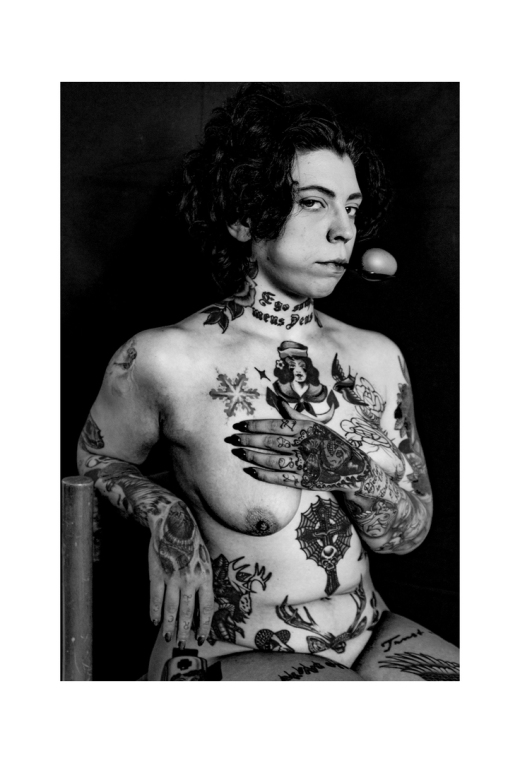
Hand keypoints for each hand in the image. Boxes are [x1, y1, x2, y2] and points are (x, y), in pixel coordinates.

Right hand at [148, 500, 213, 647]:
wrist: (174, 523)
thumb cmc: (192, 542)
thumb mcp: (206, 560)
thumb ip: (204, 581)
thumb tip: (202, 605)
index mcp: (205, 577)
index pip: (206, 608)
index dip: (203, 625)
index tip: (201, 638)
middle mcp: (190, 580)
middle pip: (188, 612)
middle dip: (185, 631)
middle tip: (183, 645)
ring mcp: (172, 578)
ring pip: (171, 608)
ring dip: (169, 625)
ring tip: (168, 637)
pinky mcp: (157, 574)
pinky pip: (156, 597)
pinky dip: (154, 611)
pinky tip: (154, 621)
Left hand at [226, 418, 370, 491]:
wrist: (353, 469)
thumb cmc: (332, 443)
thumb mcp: (318, 425)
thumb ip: (297, 416)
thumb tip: (280, 402)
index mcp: (307, 429)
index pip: (275, 424)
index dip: (255, 425)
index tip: (239, 424)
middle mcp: (305, 445)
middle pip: (270, 441)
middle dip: (248, 440)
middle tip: (231, 439)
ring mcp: (305, 464)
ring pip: (273, 460)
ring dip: (252, 456)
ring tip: (238, 453)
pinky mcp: (305, 481)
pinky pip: (280, 478)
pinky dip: (263, 475)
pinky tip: (250, 470)